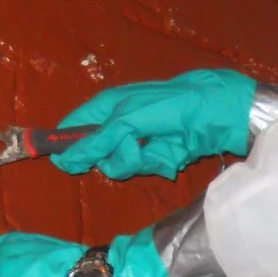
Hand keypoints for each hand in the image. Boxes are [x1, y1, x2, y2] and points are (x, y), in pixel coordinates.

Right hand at [51, 69, 256, 180]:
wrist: (214, 114)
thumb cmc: (168, 107)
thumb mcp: (127, 119)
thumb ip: (97, 140)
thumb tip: (63, 160)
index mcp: (106, 106)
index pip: (73, 127)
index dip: (67, 144)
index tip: (63, 161)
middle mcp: (116, 124)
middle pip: (94, 152)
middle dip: (111, 153)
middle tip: (131, 145)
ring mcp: (134, 142)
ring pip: (116, 164)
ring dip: (136, 159)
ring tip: (156, 145)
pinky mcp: (152, 156)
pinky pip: (138, 169)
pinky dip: (154, 162)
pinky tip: (169, 150)